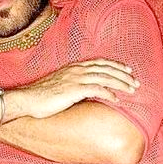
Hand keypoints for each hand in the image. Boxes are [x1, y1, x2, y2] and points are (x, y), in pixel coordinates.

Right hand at [18, 59, 139, 118]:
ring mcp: (76, 79)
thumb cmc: (41, 96)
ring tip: (132, 90)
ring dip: (121, 84)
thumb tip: (84, 91)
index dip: (115, 65)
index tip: (127, 70)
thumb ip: (72, 84)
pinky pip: (97, 90)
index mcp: (73, 68)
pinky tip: (117, 100)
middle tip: (136, 82)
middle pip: (106, 68)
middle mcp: (76, 70)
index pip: (99, 63)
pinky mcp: (74, 90)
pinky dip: (109, 94)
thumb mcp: (59, 85)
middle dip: (123, 74)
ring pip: (105, 77)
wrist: (27, 100)